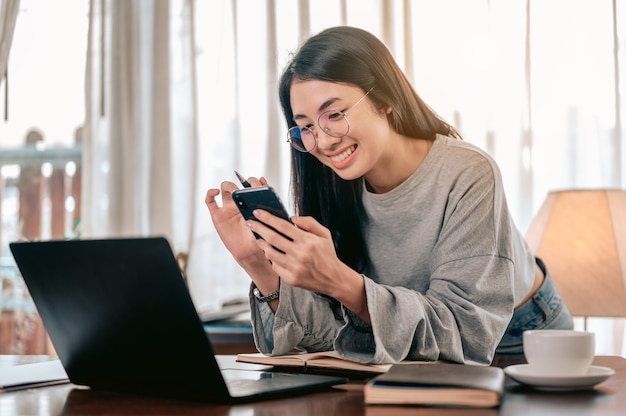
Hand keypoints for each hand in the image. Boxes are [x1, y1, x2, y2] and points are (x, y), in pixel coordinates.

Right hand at [205, 176, 268, 264]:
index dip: (254, 181)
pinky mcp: (217, 215)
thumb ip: (266, 204)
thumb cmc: (259, 236)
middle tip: (247, 188)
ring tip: (235, 190)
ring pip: (223, 189)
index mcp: (251, 202)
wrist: (250, 252)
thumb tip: (267, 188)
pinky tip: (215, 191)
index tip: (259, 181)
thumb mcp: (266, 219)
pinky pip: (210, 201)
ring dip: (228, 185)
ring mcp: (227, 208)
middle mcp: (239, 203)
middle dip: (242, 183)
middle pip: (237, 184)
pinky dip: (210, 193)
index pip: (250, 185)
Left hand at [248, 211, 365, 311]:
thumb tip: (292, 218)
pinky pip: (275, 266)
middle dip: (258, 228)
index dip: (267, 218)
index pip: (282, 226)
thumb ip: (309, 223)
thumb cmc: (327, 255)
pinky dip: (271, 258)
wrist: (333, 279)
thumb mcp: (324, 234)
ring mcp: (294, 267)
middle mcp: (300, 254)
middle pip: (272, 238)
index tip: (257, 212)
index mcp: (307, 241)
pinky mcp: (290, 278)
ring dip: (262, 244)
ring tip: (259, 238)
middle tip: (250, 223)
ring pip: (270, 253)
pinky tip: (271, 253)